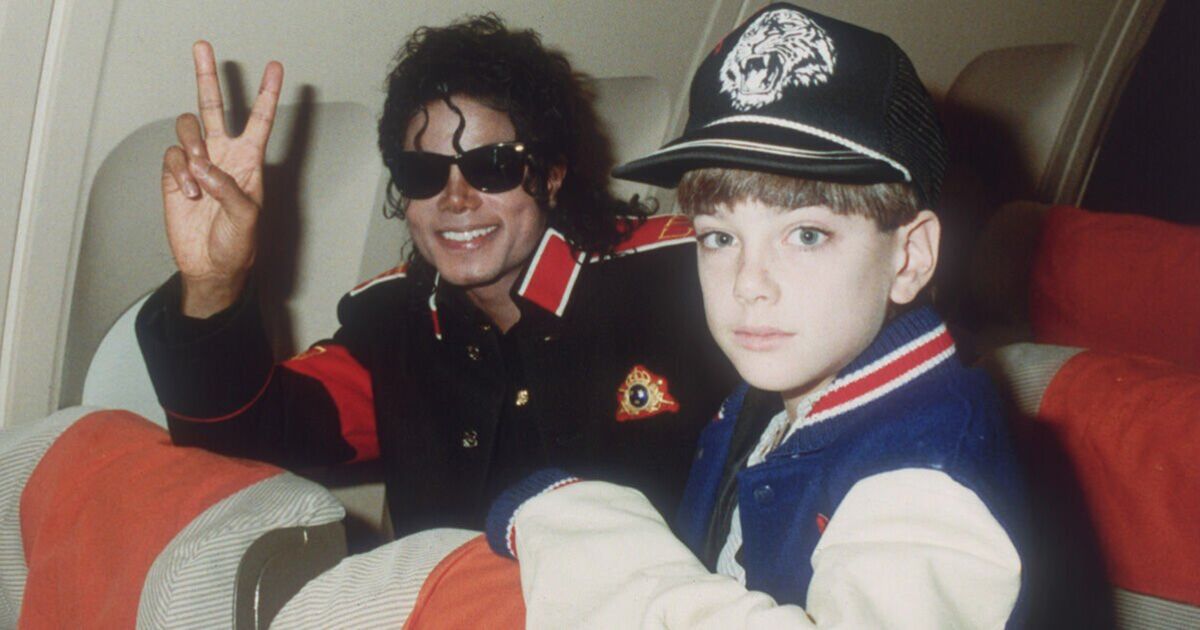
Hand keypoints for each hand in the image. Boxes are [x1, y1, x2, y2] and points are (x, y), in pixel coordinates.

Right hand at [161, 41, 281, 316]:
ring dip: (193, 146)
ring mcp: (197, 163)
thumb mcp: (247, 219)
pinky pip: (172, 155)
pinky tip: (190, 195)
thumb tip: (204, 167)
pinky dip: (180, 172)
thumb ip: (230, 190)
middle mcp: (223, 155)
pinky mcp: (175, 175)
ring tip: (200, 173)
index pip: (260, 120)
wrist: (209, 265)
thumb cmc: (237, 244)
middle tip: (202, 47)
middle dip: (208, 76)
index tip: (276, 67)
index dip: (267, 94)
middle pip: (214, 106)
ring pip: (189, 127)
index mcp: (249, 161)